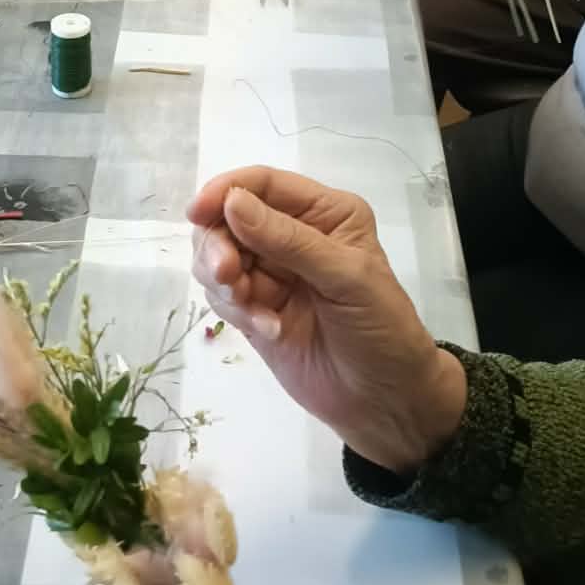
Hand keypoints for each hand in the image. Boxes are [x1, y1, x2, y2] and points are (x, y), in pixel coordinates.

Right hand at [187, 167, 462, 474]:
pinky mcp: (254, 309)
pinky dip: (234, 311)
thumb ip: (288, 240)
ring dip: (224, 281)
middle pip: (228, 219)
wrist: (386, 401)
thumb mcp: (346, 277)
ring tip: (253, 312)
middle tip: (228, 276)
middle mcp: (292, 235)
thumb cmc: (382, 329)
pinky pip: (222, 295)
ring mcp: (270, 274)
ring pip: (217, 257)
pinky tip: (268, 330)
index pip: (263, 184)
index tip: (198, 213)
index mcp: (323, 212)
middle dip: (219, 245)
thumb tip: (231, 201)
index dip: (226, 191)